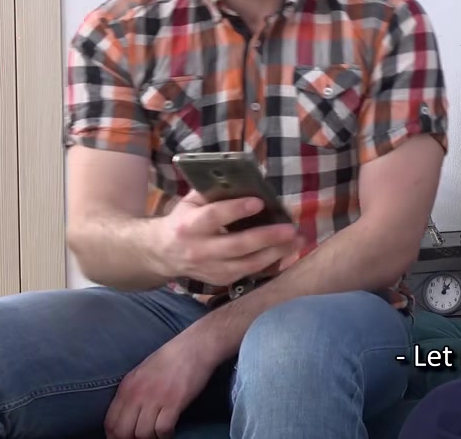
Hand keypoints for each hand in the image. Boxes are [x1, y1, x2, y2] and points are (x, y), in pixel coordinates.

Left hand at [105, 332, 216, 438]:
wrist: (194, 347)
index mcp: (126, 387)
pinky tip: (170, 431)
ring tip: (158, 434)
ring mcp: (155, 398)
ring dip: (151, 438)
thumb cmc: (169, 359)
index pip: (110, 422)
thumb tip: (125, 417)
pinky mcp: (173, 402)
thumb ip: (131, 393)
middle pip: (123, 432)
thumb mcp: (141, 373)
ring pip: (143, 434)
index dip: (115, 437)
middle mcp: (137, 394)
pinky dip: (166, 435)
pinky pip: (163, 430)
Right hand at [151, 190, 300, 285]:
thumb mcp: (189, 203)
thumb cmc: (183, 220)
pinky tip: (286, 252)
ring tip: (297, 241)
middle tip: (291, 229)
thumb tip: (244, 181)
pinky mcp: (220, 280)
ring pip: (247, 264)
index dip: (236, 209)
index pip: (214, 217)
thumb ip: (212, 193)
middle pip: (237, 245)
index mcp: (188, 225)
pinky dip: (269, 263)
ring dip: (276, 253)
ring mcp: (210, 269)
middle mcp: (199, 250)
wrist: (162, 254)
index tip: (260, 202)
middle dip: (267, 237)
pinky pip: (249, 273)